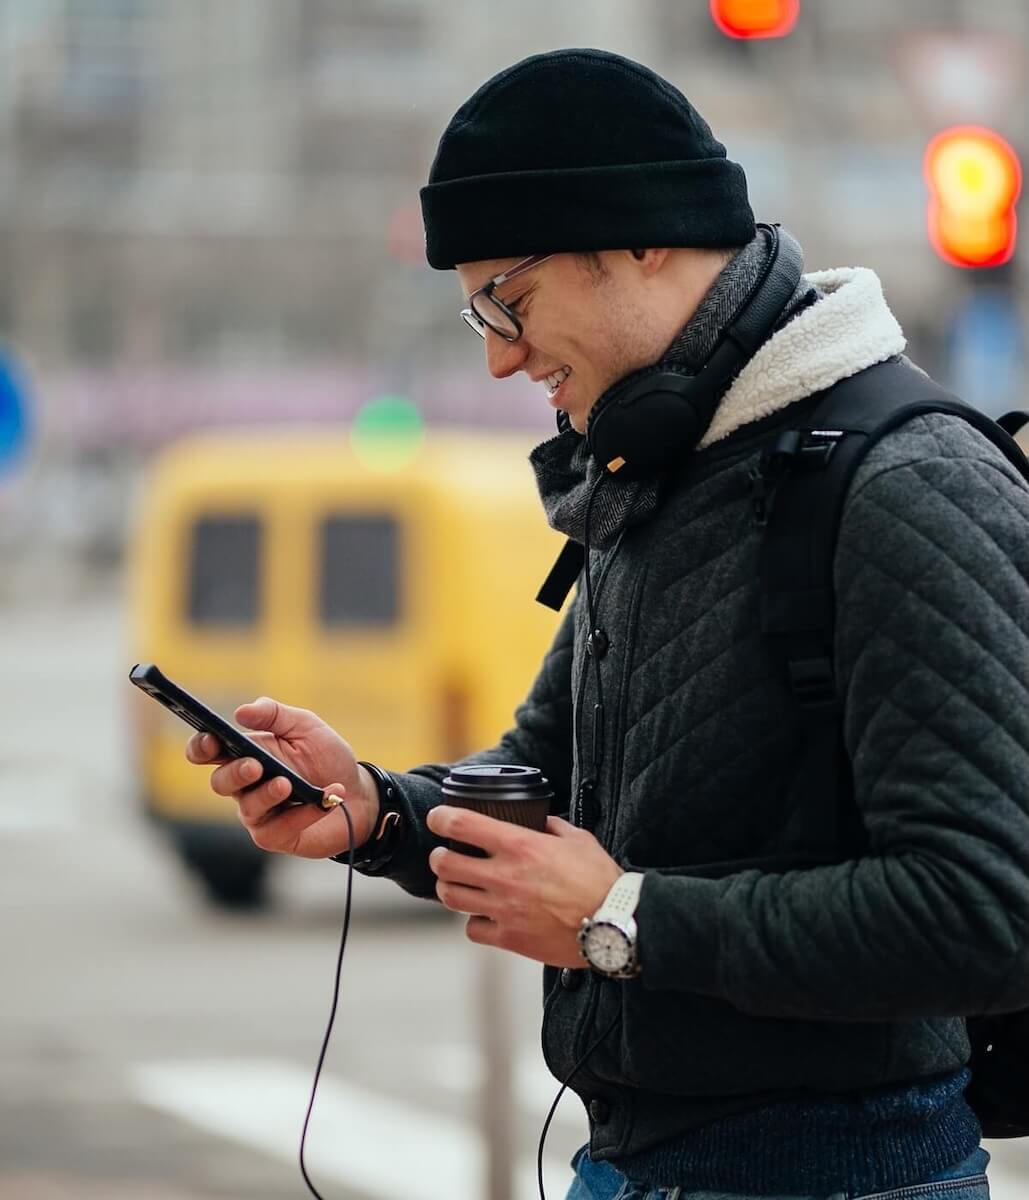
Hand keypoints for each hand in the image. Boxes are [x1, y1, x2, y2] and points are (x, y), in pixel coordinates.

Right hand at [184, 697, 378, 858]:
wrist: (359, 793)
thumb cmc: (327, 757)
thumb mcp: (305, 726)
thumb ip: (274, 715)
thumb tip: (241, 711)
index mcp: (246, 753)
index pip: (208, 751)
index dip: (201, 746)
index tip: (211, 740)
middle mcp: (246, 785)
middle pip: (220, 782)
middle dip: (235, 773)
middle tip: (255, 766)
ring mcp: (258, 813)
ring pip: (248, 807)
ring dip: (267, 794)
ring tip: (288, 784)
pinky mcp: (276, 836)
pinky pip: (278, 828)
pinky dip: (302, 813)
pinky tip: (324, 800)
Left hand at [425, 807, 622, 967]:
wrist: (613, 924)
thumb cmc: (599, 880)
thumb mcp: (578, 839)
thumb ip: (552, 826)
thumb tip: (539, 821)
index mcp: (520, 846)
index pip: (462, 825)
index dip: (441, 819)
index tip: (438, 819)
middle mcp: (505, 876)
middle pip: (444, 864)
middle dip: (439, 857)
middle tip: (444, 855)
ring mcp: (503, 909)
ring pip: (450, 897)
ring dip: (449, 887)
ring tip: (458, 883)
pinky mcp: (509, 938)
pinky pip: (472, 930)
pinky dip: (474, 921)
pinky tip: (484, 915)